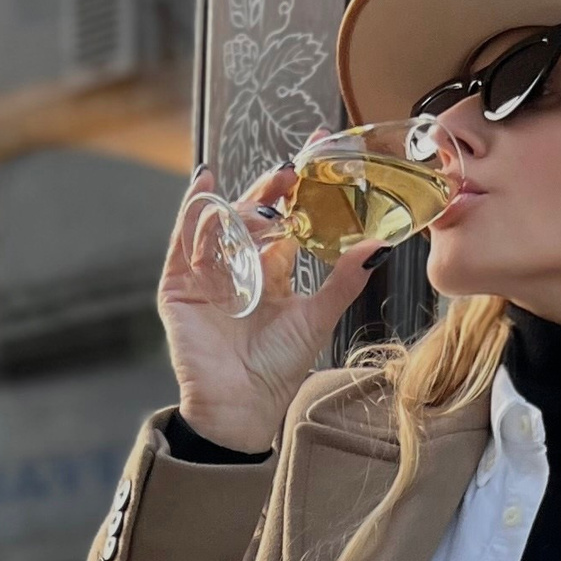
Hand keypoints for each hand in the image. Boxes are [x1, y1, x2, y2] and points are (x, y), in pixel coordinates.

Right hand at [158, 163, 378, 452]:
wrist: (241, 407)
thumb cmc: (279, 369)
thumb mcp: (318, 317)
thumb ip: (344, 279)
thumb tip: (382, 245)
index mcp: (273, 272)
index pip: (285, 219)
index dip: (298, 189)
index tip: (316, 153)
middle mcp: (240, 267)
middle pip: (253, 213)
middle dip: (270, 188)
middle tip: (290, 171)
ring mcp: (207, 274)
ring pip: (221, 222)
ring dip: (242, 204)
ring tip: (264, 199)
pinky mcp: (179, 285)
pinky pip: (182, 240)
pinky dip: (192, 210)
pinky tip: (206, 183)